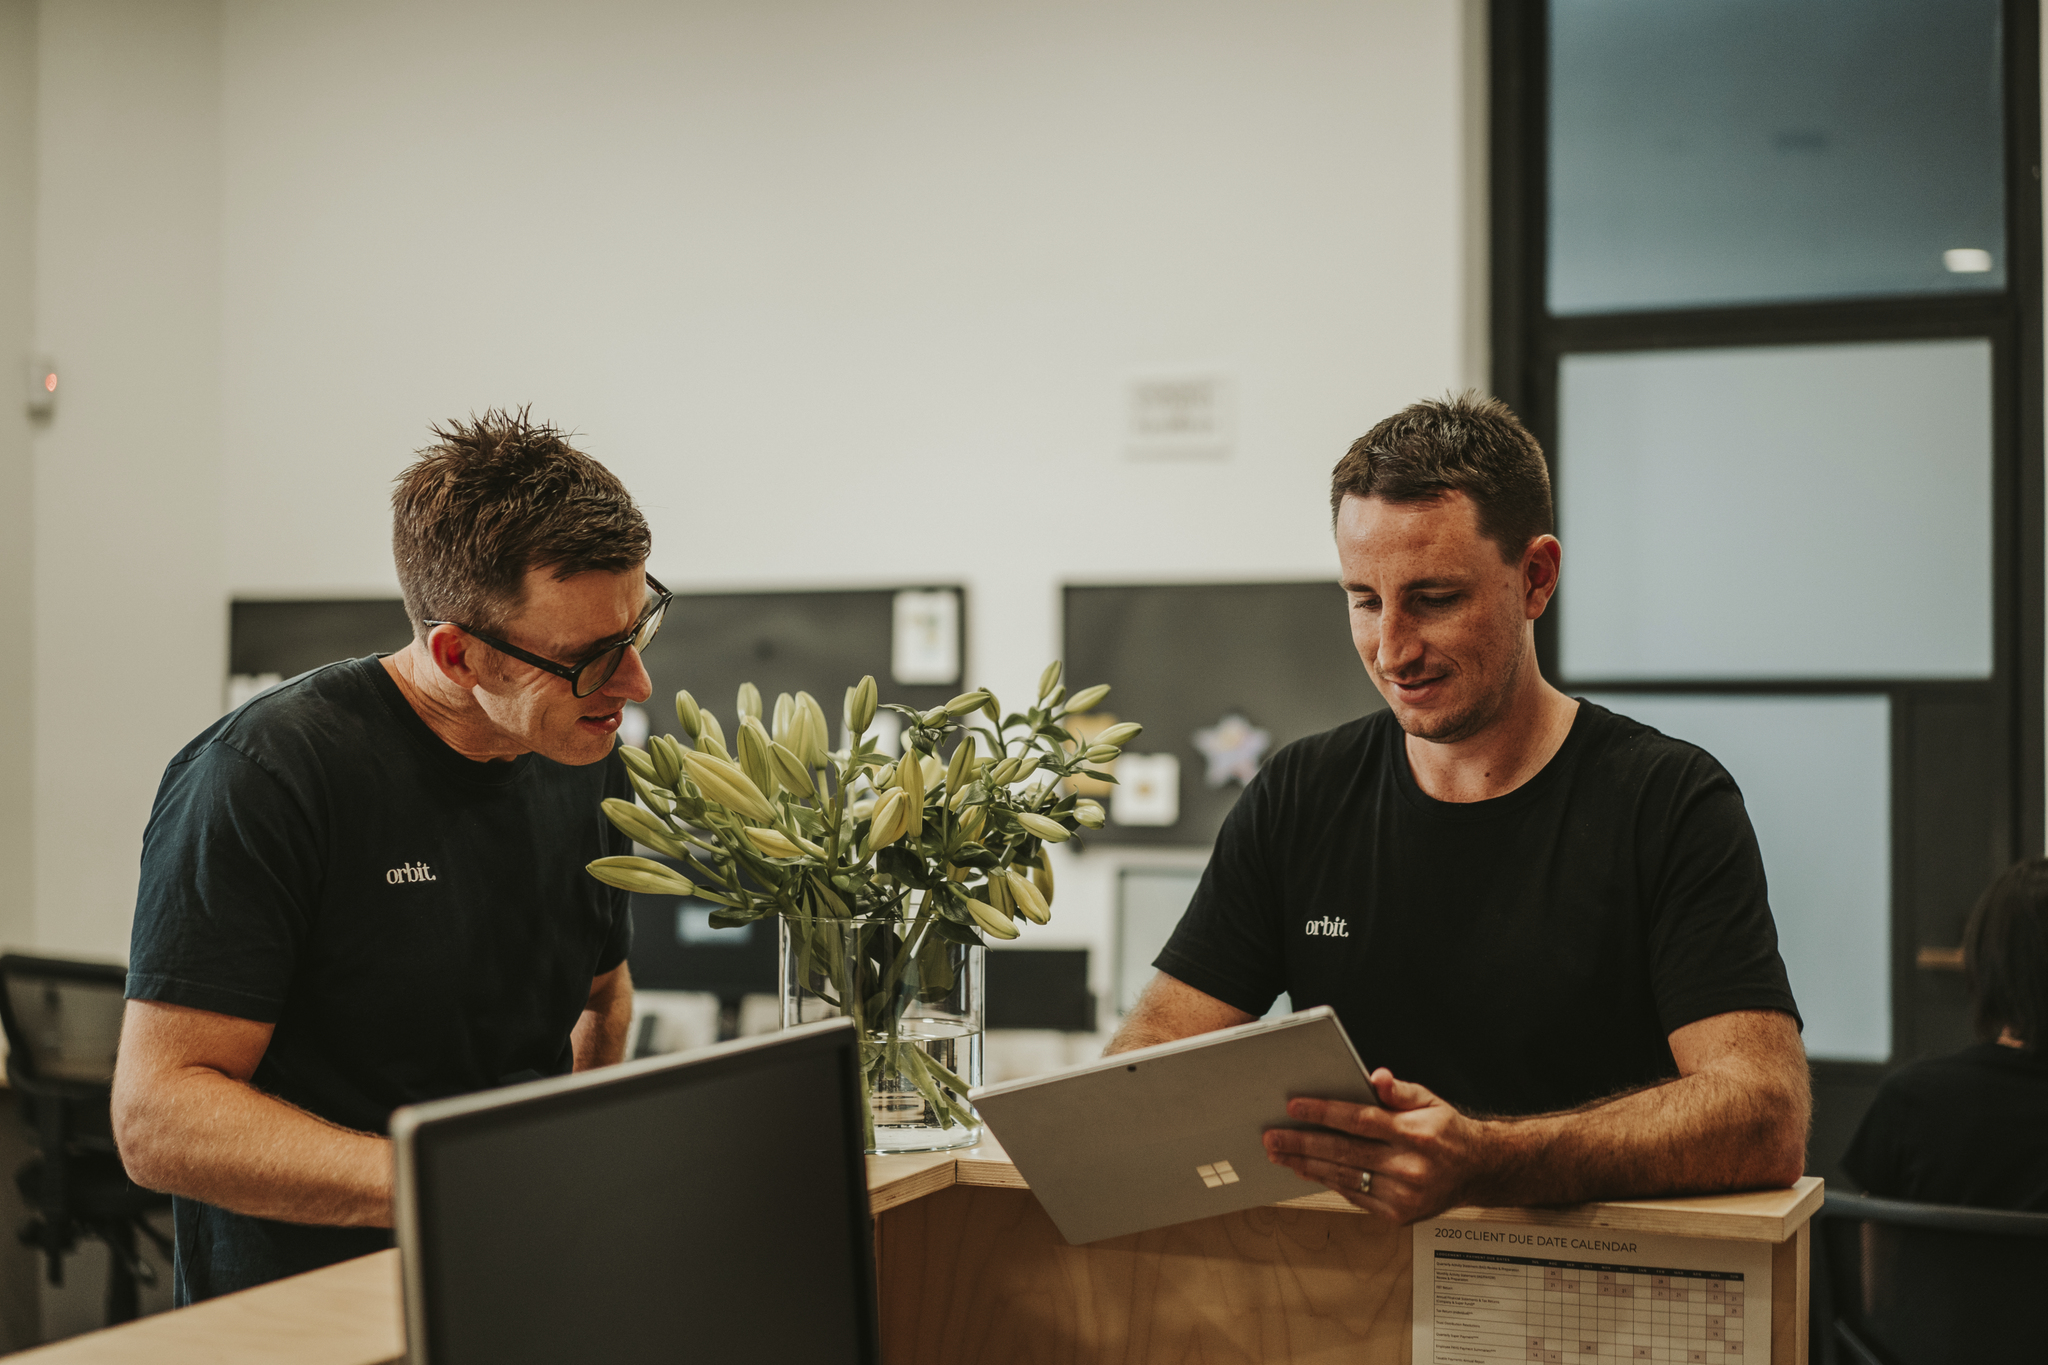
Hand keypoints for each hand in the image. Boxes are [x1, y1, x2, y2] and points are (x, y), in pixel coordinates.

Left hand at [1261, 1067, 1497, 1223]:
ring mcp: (1403, 1195)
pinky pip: (1354, 1196)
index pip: (1359, 1120)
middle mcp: (1409, 1166)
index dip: (1323, 1113)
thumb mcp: (1430, 1100)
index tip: (1294, 1107)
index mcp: (1416, 1134)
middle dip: (1302, 1143)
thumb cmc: (1447, 1132)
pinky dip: (1328, 1182)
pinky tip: (1308, 1171)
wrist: (1476, 1171)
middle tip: (1272, 1137)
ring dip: (1307, 1165)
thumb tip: (1376, 1076)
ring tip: (1280, 1155)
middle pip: (1344, 1152)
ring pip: (1344, 1177)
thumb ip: (1400, 1089)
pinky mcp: (1398, 1214)